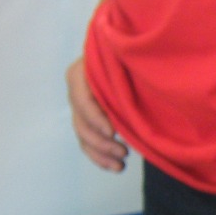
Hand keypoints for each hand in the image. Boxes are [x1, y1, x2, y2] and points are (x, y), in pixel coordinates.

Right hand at [66, 57, 128, 171]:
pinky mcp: (88, 118)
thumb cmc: (131, 50)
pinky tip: (114, 166)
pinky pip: (88, 140)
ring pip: (83, 135)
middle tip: (124, 152)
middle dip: (101, 142)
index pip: (82, 99)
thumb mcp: (126, 57)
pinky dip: (99, 155)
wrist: (130, 48)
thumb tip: (139, 84)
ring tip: (120, 165)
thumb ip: (124, 71)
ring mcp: (81, 105)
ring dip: (100, 153)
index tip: (112, 132)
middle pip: (81, 122)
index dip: (95, 118)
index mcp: (81, 72)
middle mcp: (76, 90)